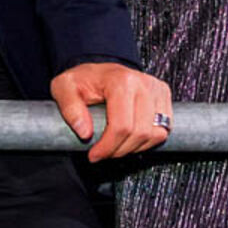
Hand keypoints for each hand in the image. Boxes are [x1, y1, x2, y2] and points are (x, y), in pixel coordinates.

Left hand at [49, 62, 171, 161]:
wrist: (98, 71)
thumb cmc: (82, 80)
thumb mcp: (63, 88)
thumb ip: (70, 108)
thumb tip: (85, 133)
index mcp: (121, 80)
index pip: (122, 125)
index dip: (108, 147)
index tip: (94, 155)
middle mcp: (144, 83)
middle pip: (140, 132)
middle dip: (120, 150)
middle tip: (103, 153)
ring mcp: (157, 90)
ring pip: (155, 134)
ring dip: (134, 148)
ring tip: (115, 146)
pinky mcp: (164, 97)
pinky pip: (163, 130)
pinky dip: (147, 141)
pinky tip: (129, 139)